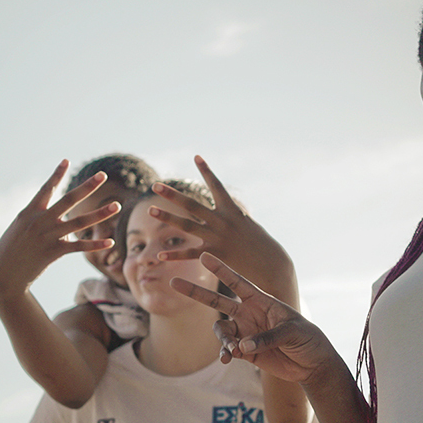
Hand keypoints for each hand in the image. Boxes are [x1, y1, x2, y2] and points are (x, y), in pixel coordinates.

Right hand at [0, 161, 119, 298]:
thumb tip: (60, 224)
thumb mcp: (19, 230)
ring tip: (117, 205)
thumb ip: (39, 222)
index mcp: (29, 212)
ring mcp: (48, 235)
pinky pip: (79, 246)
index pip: (46, 188)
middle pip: (69, 199)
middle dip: (87, 186)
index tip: (66, 160)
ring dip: (100, 214)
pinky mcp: (54, 252)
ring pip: (80, 222)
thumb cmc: (9, 252)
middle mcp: (40, 220)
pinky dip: (95, 244)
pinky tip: (110, 241)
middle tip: (103, 175)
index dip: (57, 174)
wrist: (1, 275)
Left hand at [150, 156, 298, 306]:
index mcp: (232, 210)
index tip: (196, 156)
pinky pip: (190, 253)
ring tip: (150, 210)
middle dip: (172, 194)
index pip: (216, 186)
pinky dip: (175, 255)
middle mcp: (222, 221)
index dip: (206, 171)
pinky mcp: (214, 254)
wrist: (272, 265)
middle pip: (192, 204)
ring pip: (186, 225)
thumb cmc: (262, 245)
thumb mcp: (248, 224)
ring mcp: (217, 237)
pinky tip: (160, 255)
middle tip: (155, 185)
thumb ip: (235, 215)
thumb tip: (232, 207)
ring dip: (167, 217)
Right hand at [170, 253, 332, 382]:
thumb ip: (266, 337)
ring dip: (222, 338)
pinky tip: (227, 358)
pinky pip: (228, 349)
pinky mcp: (245, 351)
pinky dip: (225, 353)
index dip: (221, 269)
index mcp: (262, 300)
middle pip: (217, 301)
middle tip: (174, 282)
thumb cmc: (307, 338)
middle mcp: (249, 313)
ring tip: (231, 349)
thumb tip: (241, 345)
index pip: (237, 282)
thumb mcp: (291, 332)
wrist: (311, 363)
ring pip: (221, 330)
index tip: (204, 255)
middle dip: (196, 292)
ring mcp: (245, 331)